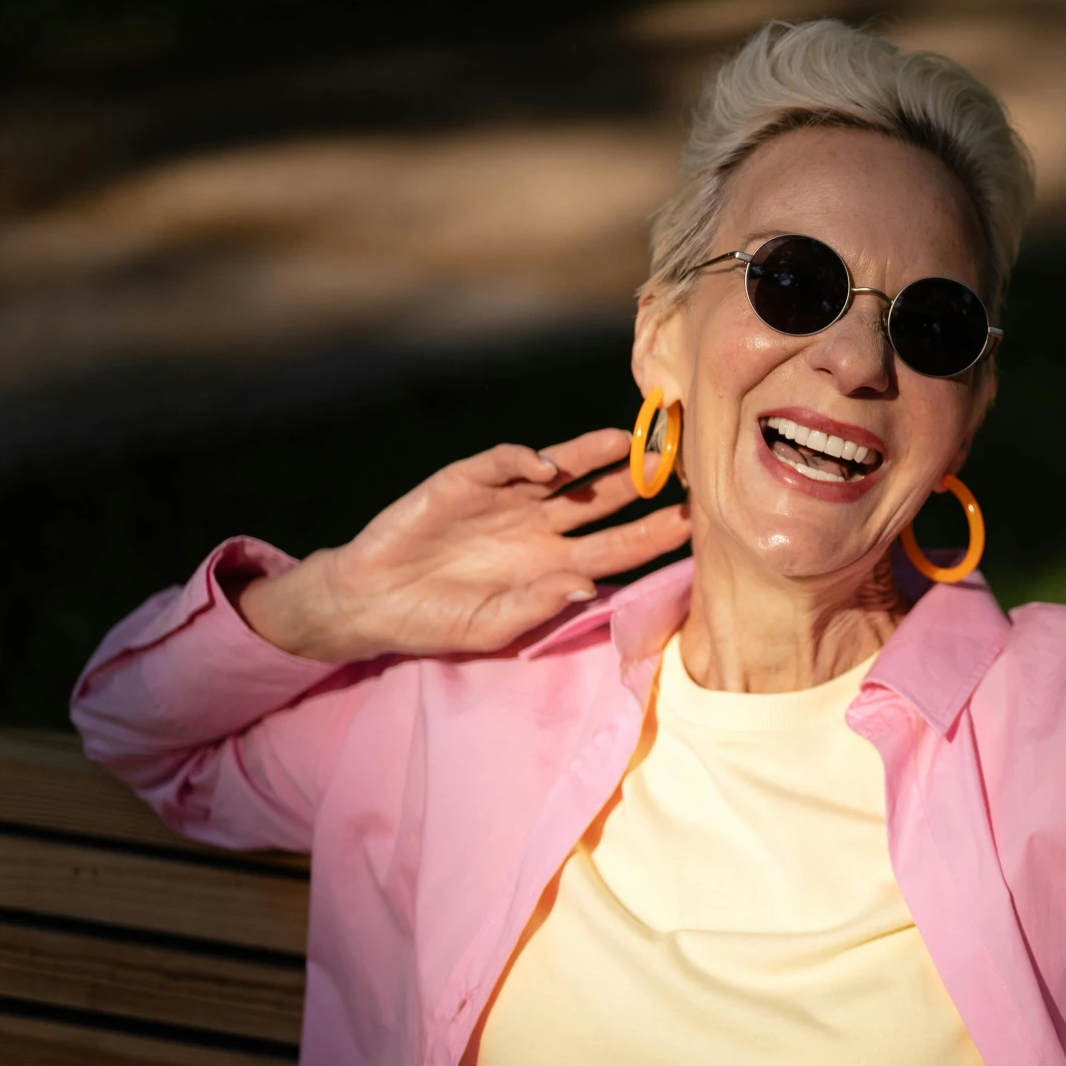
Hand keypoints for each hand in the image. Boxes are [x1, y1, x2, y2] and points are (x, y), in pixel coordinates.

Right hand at [238, 430, 690, 662]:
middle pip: (602, 500)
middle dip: (638, 483)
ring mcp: (506, 502)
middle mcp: (540, 528)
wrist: (371, 602)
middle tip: (677, 465)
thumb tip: (586, 584)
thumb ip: (539, 605)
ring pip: (562, 471)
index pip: (619, 547)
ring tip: (626, 441)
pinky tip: (545, 465)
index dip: (655, 534)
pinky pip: (503, 463)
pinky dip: (524, 460)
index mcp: (556, 566)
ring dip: (593, 455)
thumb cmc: (439, 622)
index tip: (694, 524)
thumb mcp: (493, 625)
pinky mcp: (466, 482)